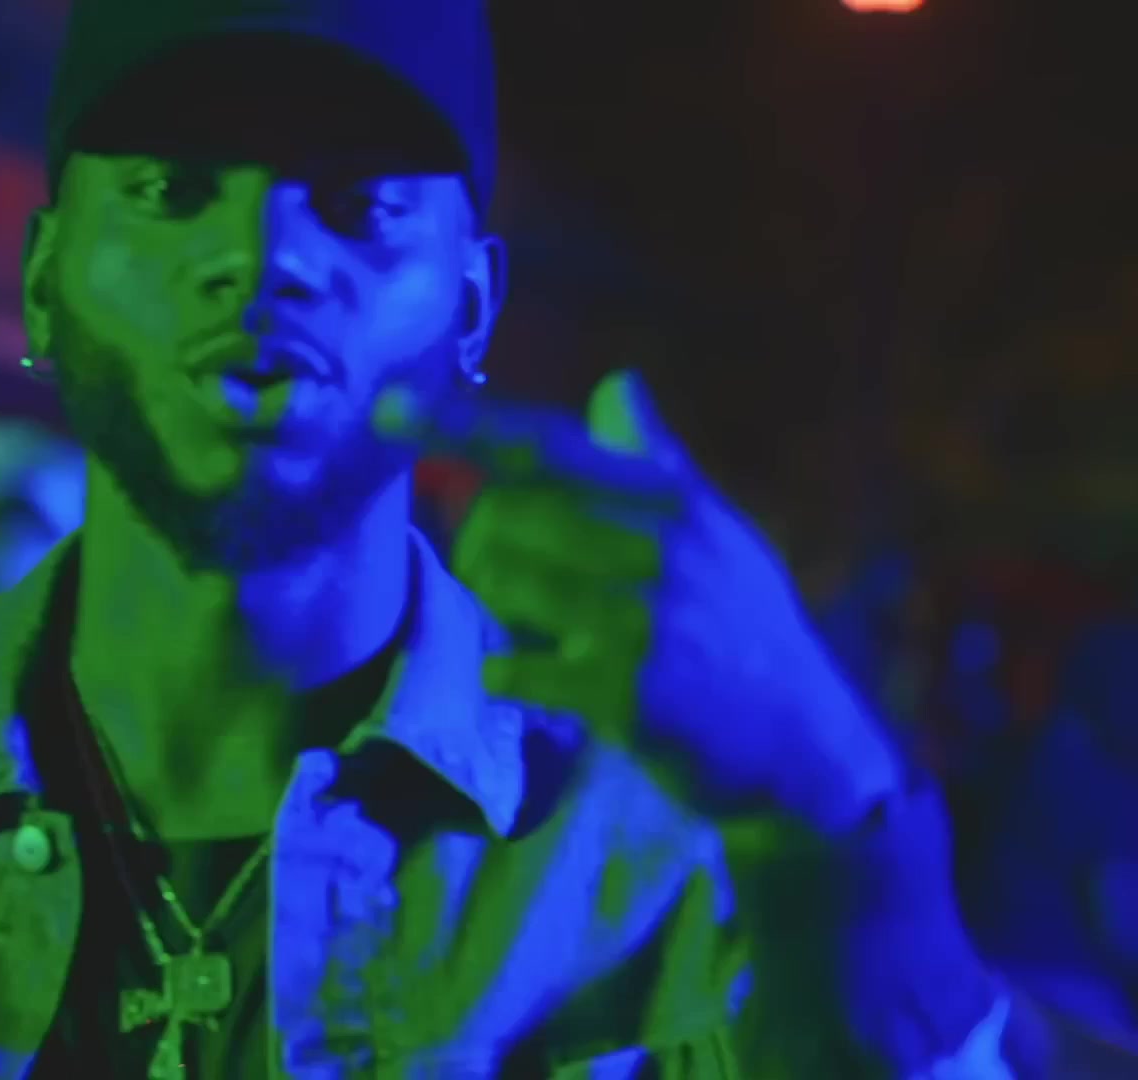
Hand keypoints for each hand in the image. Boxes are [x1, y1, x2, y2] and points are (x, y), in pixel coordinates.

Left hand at [378, 370, 899, 830]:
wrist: (806, 751)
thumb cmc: (751, 635)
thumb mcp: (720, 539)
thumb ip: (657, 463)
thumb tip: (615, 382)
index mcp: (674, 504)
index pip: (549, 447)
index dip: (462, 424)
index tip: (388, 409)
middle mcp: (656, 550)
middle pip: (507, 517)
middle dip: (480, 543)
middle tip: (496, 571)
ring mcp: (638, 622)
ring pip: (503, 586)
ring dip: (495, 605)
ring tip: (530, 622)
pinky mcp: (620, 693)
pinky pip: (515, 667)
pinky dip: (507, 669)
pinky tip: (529, 675)